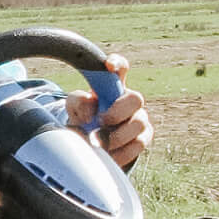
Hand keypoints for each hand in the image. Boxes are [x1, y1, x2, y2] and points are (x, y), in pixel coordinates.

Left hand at [65, 55, 151, 169]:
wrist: (90, 145)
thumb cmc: (84, 119)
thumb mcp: (75, 109)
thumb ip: (79, 102)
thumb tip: (91, 108)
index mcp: (112, 86)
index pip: (120, 68)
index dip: (117, 63)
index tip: (108, 65)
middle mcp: (129, 100)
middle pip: (136, 98)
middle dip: (117, 112)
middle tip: (100, 122)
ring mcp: (139, 118)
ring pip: (139, 123)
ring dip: (116, 136)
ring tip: (98, 144)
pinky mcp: (143, 138)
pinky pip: (138, 144)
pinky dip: (120, 152)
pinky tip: (107, 155)